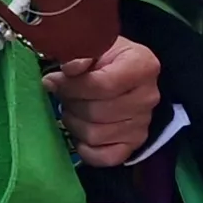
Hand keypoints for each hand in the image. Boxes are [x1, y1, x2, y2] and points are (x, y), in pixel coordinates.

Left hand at [45, 37, 162, 166]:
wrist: (124, 73)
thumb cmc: (106, 57)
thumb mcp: (94, 45)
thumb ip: (80, 53)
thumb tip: (67, 70)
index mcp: (142, 66)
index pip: (103, 85)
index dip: (72, 86)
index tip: (52, 80)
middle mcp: (149, 97)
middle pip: (97, 112)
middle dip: (71, 103)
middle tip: (64, 95)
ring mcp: (143, 125)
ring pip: (95, 135)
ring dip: (74, 123)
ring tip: (71, 109)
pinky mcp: (134, 146)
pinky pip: (104, 158)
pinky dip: (85, 149)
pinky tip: (80, 133)